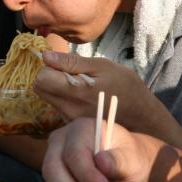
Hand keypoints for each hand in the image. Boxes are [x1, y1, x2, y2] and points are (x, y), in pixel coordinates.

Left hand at [33, 52, 166, 130]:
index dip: (50, 67)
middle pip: (40, 89)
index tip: (66, 66)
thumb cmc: (125, 86)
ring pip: (48, 98)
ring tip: (82, 87)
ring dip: (58, 88)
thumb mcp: (102, 67)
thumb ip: (72, 63)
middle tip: (73, 74)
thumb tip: (45, 56)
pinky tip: (84, 98)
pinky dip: (65, 99)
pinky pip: (57, 107)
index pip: (41, 79)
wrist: (141, 116)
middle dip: (51, 77)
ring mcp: (69, 120)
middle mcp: (68, 110)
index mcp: (76, 93)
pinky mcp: (72, 126)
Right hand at [42, 118, 152, 181]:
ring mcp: (54, 163)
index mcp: (81, 129)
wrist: (124, 168)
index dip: (87, 175)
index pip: (75, 152)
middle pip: (53, 169)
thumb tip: (102, 162)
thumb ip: (120, 160)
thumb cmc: (128, 158)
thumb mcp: (132, 158)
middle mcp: (60, 143)